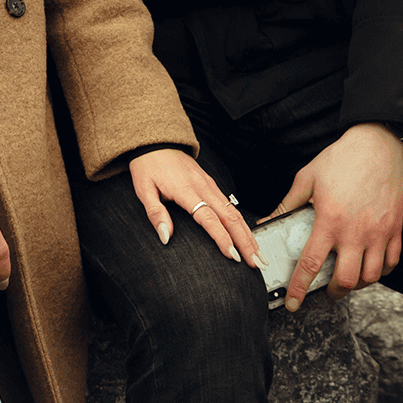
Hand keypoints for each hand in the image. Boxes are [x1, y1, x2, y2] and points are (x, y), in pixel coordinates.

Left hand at [129, 149, 263, 268]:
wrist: (156, 140)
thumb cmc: (149, 165)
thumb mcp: (144, 189)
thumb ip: (156, 214)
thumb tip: (165, 237)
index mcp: (186, 190)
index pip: (209, 218)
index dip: (222, 238)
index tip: (233, 256)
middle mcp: (203, 186)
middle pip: (230, 217)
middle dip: (246, 241)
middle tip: (257, 262)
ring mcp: (210, 184)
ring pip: (234, 212)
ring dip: (248, 234)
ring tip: (258, 254)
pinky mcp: (211, 184)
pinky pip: (231, 205)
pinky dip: (242, 223)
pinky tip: (247, 235)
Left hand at [262, 123, 402, 311]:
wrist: (378, 143)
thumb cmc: (341, 158)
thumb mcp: (307, 178)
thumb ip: (288, 204)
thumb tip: (268, 220)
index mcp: (330, 220)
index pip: (311, 264)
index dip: (299, 288)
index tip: (293, 303)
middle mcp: (355, 232)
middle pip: (345, 280)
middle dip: (332, 293)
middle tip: (326, 290)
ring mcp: (379, 233)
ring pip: (370, 277)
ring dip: (357, 285)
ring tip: (347, 278)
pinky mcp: (395, 228)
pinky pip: (392, 263)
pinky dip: (380, 271)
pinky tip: (369, 266)